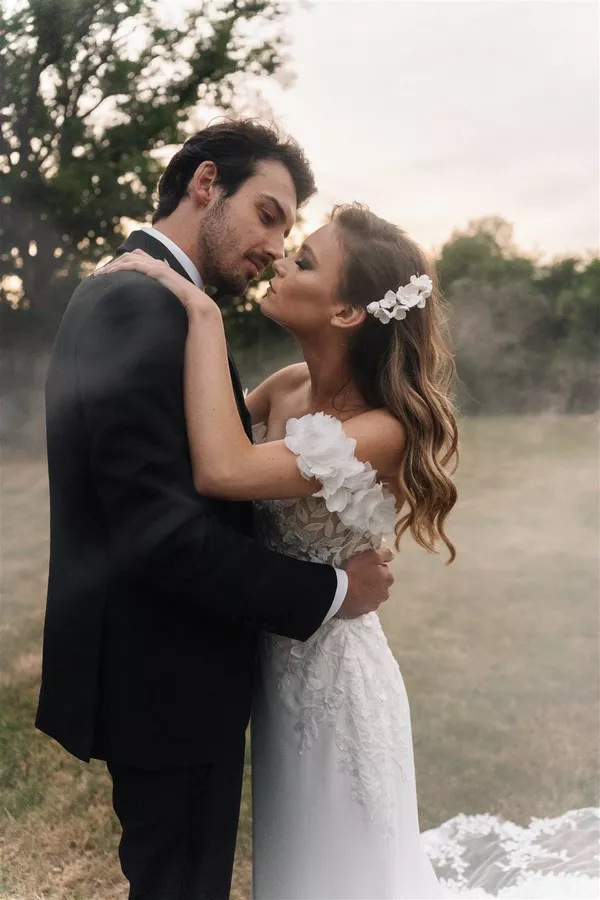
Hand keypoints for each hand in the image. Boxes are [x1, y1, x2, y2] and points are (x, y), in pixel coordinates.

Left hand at [94, 249, 215, 315]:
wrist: (200, 310)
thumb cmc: (188, 315)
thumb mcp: (169, 308)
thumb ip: (161, 308)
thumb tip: (153, 324)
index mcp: (163, 274)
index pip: (140, 262)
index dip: (124, 266)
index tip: (110, 276)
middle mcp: (160, 267)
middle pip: (132, 257)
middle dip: (114, 264)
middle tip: (99, 275)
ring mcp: (159, 267)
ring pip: (130, 259)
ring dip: (112, 266)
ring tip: (98, 275)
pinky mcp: (157, 270)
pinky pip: (133, 265)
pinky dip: (118, 268)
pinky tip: (107, 275)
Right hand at [338, 547, 394, 618]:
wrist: (339, 591)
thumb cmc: (355, 571)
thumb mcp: (370, 556)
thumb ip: (384, 554)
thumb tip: (393, 555)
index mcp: (388, 579)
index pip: (385, 572)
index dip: (375, 568)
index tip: (365, 567)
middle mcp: (384, 594)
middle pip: (380, 585)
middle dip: (373, 582)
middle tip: (359, 577)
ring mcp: (374, 605)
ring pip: (372, 596)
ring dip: (367, 592)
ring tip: (354, 588)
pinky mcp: (363, 612)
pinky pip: (363, 605)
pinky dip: (360, 601)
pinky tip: (351, 597)